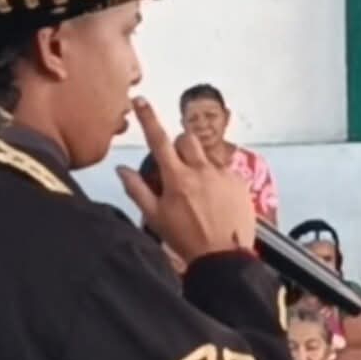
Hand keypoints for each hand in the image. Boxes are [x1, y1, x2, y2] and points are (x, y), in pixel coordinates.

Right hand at [116, 97, 255, 263]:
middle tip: (178, 168)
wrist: (224, 258)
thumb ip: (137, 190)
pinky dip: (217, 178)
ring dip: (199, 163)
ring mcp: (222, 174)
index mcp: (177, 179)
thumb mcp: (155, 218)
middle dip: (180, 147)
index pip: (158, 140)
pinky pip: (225, 169)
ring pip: (207, 153)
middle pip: (187, 139)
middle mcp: (201, 171)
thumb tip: (121, 169)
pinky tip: (216, 200)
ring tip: (199, 189)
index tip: (141, 101)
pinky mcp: (239, 181)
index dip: (148, 118)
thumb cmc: (187, 241)